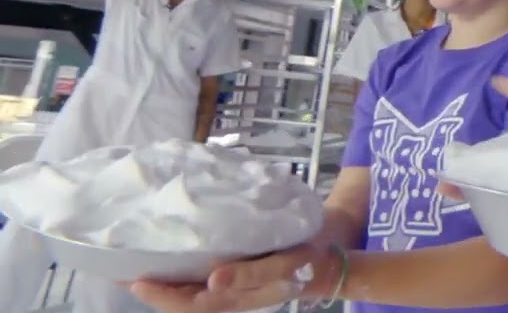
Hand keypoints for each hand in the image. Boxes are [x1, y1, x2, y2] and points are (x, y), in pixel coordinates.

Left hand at [129, 240, 337, 312]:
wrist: (331, 257)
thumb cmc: (309, 257)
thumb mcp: (287, 263)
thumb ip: (251, 274)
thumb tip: (211, 281)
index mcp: (240, 297)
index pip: (191, 304)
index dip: (162, 296)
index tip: (137, 280)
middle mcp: (231, 296)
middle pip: (184, 302)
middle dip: (154, 291)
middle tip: (122, 273)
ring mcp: (233, 288)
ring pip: (190, 293)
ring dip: (164, 283)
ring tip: (138, 266)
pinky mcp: (237, 275)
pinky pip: (201, 280)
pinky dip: (182, 274)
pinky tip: (173, 260)